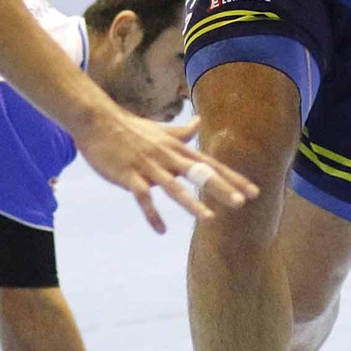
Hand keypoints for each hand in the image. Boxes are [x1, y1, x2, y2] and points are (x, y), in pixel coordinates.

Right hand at [71, 106, 257, 232]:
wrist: (97, 120)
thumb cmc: (129, 127)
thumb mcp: (160, 129)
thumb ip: (182, 130)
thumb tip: (199, 121)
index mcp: (176, 148)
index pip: (210, 164)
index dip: (232, 178)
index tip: (253, 191)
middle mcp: (167, 156)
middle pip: (198, 174)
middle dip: (220, 189)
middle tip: (242, 203)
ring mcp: (148, 166)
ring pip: (174, 187)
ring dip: (192, 204)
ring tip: (209, 220)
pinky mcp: (129, 176)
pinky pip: (143, 198)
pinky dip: (152, 214)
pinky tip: (161, 230)